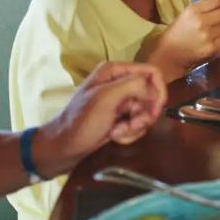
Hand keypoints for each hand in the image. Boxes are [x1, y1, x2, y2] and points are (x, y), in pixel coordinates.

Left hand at [35, 62, 166, 175]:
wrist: (62, 148)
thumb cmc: (81, 122)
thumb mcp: (106, 98)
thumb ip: (132, 86)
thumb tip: (153, 91)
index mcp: (115, 71)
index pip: (152, 73)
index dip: (158, 91)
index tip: (154, 111)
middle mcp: (119, 82)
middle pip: (150, 95)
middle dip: (143, 114)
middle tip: (130, 125)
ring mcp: (119, 101)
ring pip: (145, 112)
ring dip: (135, 126)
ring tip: (117, 133)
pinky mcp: (119, 118)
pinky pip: (137, 124)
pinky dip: (129, 133)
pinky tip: (114, 136)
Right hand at [150, 0, 219, 70]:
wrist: (170, 53)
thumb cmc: (179, 30)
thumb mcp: (188, 13)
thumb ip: (205, 6)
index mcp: (194, 10)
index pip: (217, 0)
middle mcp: (201, 21)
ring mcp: (207, 35)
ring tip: (217, 27)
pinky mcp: (211, 48)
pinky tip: (215, 37)